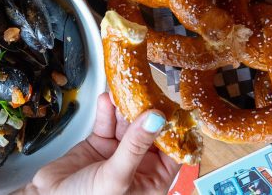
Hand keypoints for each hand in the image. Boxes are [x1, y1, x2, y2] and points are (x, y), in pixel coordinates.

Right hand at [30, 93, 179, 194]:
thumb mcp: (116, 177)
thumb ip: (135, 146)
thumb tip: (156, 118)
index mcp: (151, 182)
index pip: (171, 151)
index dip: (172, 129)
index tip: (171, 106)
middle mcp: (138, 167)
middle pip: (149, 132)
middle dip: (146, 111)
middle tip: (145, 90)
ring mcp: (118, 154)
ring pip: (128, 124)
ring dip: (125, 107)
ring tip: (124, 90)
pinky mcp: (99, 144)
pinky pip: (107, 122)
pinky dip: (107, 110)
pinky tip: (107, 99)